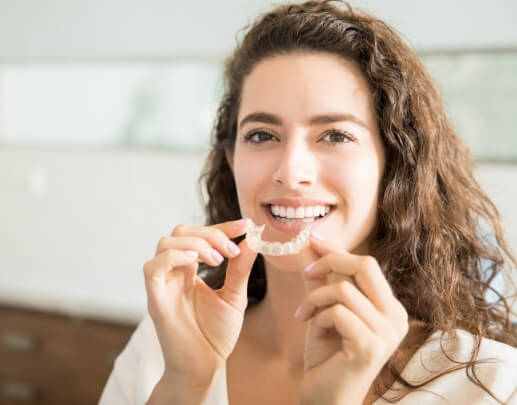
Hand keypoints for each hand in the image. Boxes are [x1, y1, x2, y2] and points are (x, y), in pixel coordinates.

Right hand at [143, 218, 256, 386]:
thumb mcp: (234, 296)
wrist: (205, 366)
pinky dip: (174, 256)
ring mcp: (163, 284)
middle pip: (180, 232)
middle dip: (210, 233)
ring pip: (166, 243)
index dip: (222, 226)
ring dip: (196, 244)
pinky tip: (196, 263)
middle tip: (231, 250)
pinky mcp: (155, 299)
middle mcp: (174, 273)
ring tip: (218, 260)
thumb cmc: (215, 334)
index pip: (200, 236)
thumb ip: (239, 269)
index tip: (246, 225)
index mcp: (190, 270)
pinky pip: (153, 267)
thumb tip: (251, 241)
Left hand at [297, 233, 408, 404]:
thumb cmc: (327, 355)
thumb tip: (310, 244)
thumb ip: (321, 279)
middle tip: (306, 273)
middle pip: (365, 265)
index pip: (366, 265)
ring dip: (315, 297)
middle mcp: (396, 317)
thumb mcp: (324, 309)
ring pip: (344, 289)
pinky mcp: (371, 346)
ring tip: (304, 314)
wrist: (325, 397)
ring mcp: (387, 333)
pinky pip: (338, 311)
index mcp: (390, 307)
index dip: (337, 250)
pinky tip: (311, 328)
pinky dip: (318, 315)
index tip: (312, 239)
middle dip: (330, 262)